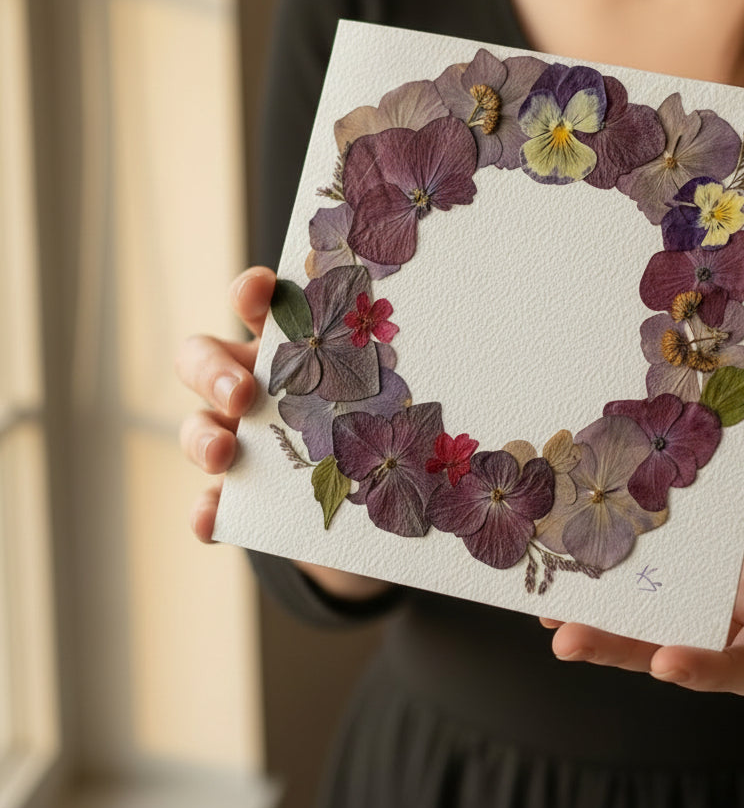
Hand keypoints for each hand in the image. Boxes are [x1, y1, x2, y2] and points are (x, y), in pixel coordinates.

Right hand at [176, 266, 390, 599]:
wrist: (383, 508)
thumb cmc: (392, 426)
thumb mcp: (399, 394)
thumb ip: (413, 372)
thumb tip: (481, 346)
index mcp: (295, 346)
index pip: (256, 305)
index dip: (251, 292)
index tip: (261, 289)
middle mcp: (257, 385)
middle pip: (204, 359)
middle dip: (215, 370)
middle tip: (243, 392)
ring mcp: (243, 440)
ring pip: (197, 427)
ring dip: (202, 437)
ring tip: (224, 454)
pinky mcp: (243, 497)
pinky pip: (210, 503)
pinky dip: (206, 510)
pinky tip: (209, 519)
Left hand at [541, 439, 743, 694]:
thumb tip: (703, 519)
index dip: (712, 671)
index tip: (668, 663)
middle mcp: (739, 623)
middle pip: (682, 653)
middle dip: (623, 651)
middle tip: (572, 642)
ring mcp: (703, 609)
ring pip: (650, 632)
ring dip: (600, 629)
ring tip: (554, 620)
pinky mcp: (674, 585)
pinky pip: (638, 596)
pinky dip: (602, 593)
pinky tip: (564, 583)